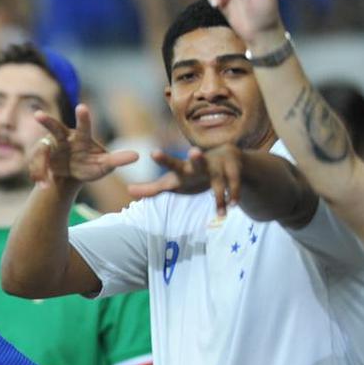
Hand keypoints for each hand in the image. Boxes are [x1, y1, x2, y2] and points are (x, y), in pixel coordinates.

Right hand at [30, 105, 138, 188]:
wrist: (69, 177)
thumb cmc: (89, 166)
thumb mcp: (103, 166)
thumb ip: (116, 160)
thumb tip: (137, 155)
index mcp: (81, 137)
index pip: (84, 126)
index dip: (83, 117)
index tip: (82, 107)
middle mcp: (63, 137)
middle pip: (54, 127)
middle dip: (47, 121)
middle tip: (38, 115)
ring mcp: (48, 146)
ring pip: (40, 152)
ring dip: (40, 166)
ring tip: (44, 184)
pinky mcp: (38, 156)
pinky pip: (36, 166)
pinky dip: (40, 177)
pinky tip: (45, 186)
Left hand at [128, 145, 244, 216]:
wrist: (227, 160)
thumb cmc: (193, 174)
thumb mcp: (174, 182)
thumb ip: (152, 188)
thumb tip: (128, 190)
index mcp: (183, 168)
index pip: (172, 164)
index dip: (163, 159)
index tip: (153, 153)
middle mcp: (200, 164)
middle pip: (197, 162)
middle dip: (196, 157)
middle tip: (194, 151)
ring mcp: (218, 164)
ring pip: (219, 181)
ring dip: (220, 195)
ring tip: (222, 213)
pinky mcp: (234, 167)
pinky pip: (235, 184)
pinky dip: (234, 194)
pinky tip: (234, 206)